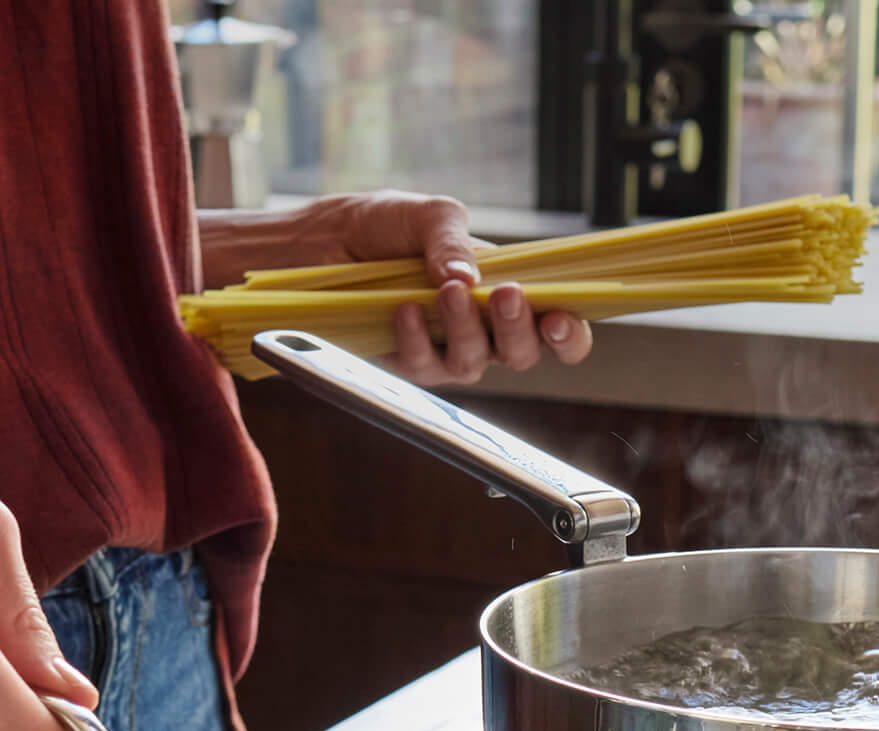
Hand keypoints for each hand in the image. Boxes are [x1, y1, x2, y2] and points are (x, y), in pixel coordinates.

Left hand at [199, 190, 595, 387]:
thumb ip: (452, 237)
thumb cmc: (374, 226)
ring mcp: (441, 351)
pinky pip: (424, 369)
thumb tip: (472, 279)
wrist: (310, 246)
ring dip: (468, 332)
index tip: (562, 318)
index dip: (568, 331)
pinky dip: (418, 340)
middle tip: (506, 298)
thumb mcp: (422, 212)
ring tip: (445, 294)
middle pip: (522, 354)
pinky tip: (404, 311)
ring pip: (476, 366)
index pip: (552, 321)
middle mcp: (476, 327)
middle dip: (520, 331)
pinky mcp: (403, 366)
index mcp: (497, 288)